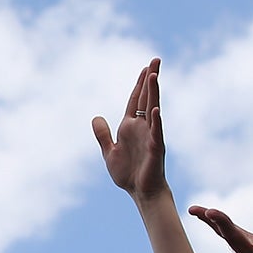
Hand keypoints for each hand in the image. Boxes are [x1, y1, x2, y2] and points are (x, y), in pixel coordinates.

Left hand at [92, 59, 168, 203]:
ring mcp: (151, 136)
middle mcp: (143, 127)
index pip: (136, 100)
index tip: (146, 68)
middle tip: (156, 59)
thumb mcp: (109, 151)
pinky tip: (156, 109)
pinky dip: (156, 120)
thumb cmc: (128, 174)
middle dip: (150, 79)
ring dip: (153, 92)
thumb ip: (102, 134)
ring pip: (153, 109)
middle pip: (147, 98)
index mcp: (130, 127)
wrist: (140, 192)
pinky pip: (156, 131)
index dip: (139, 84)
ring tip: (154, 75)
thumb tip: (96, 117)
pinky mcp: (156, 148)